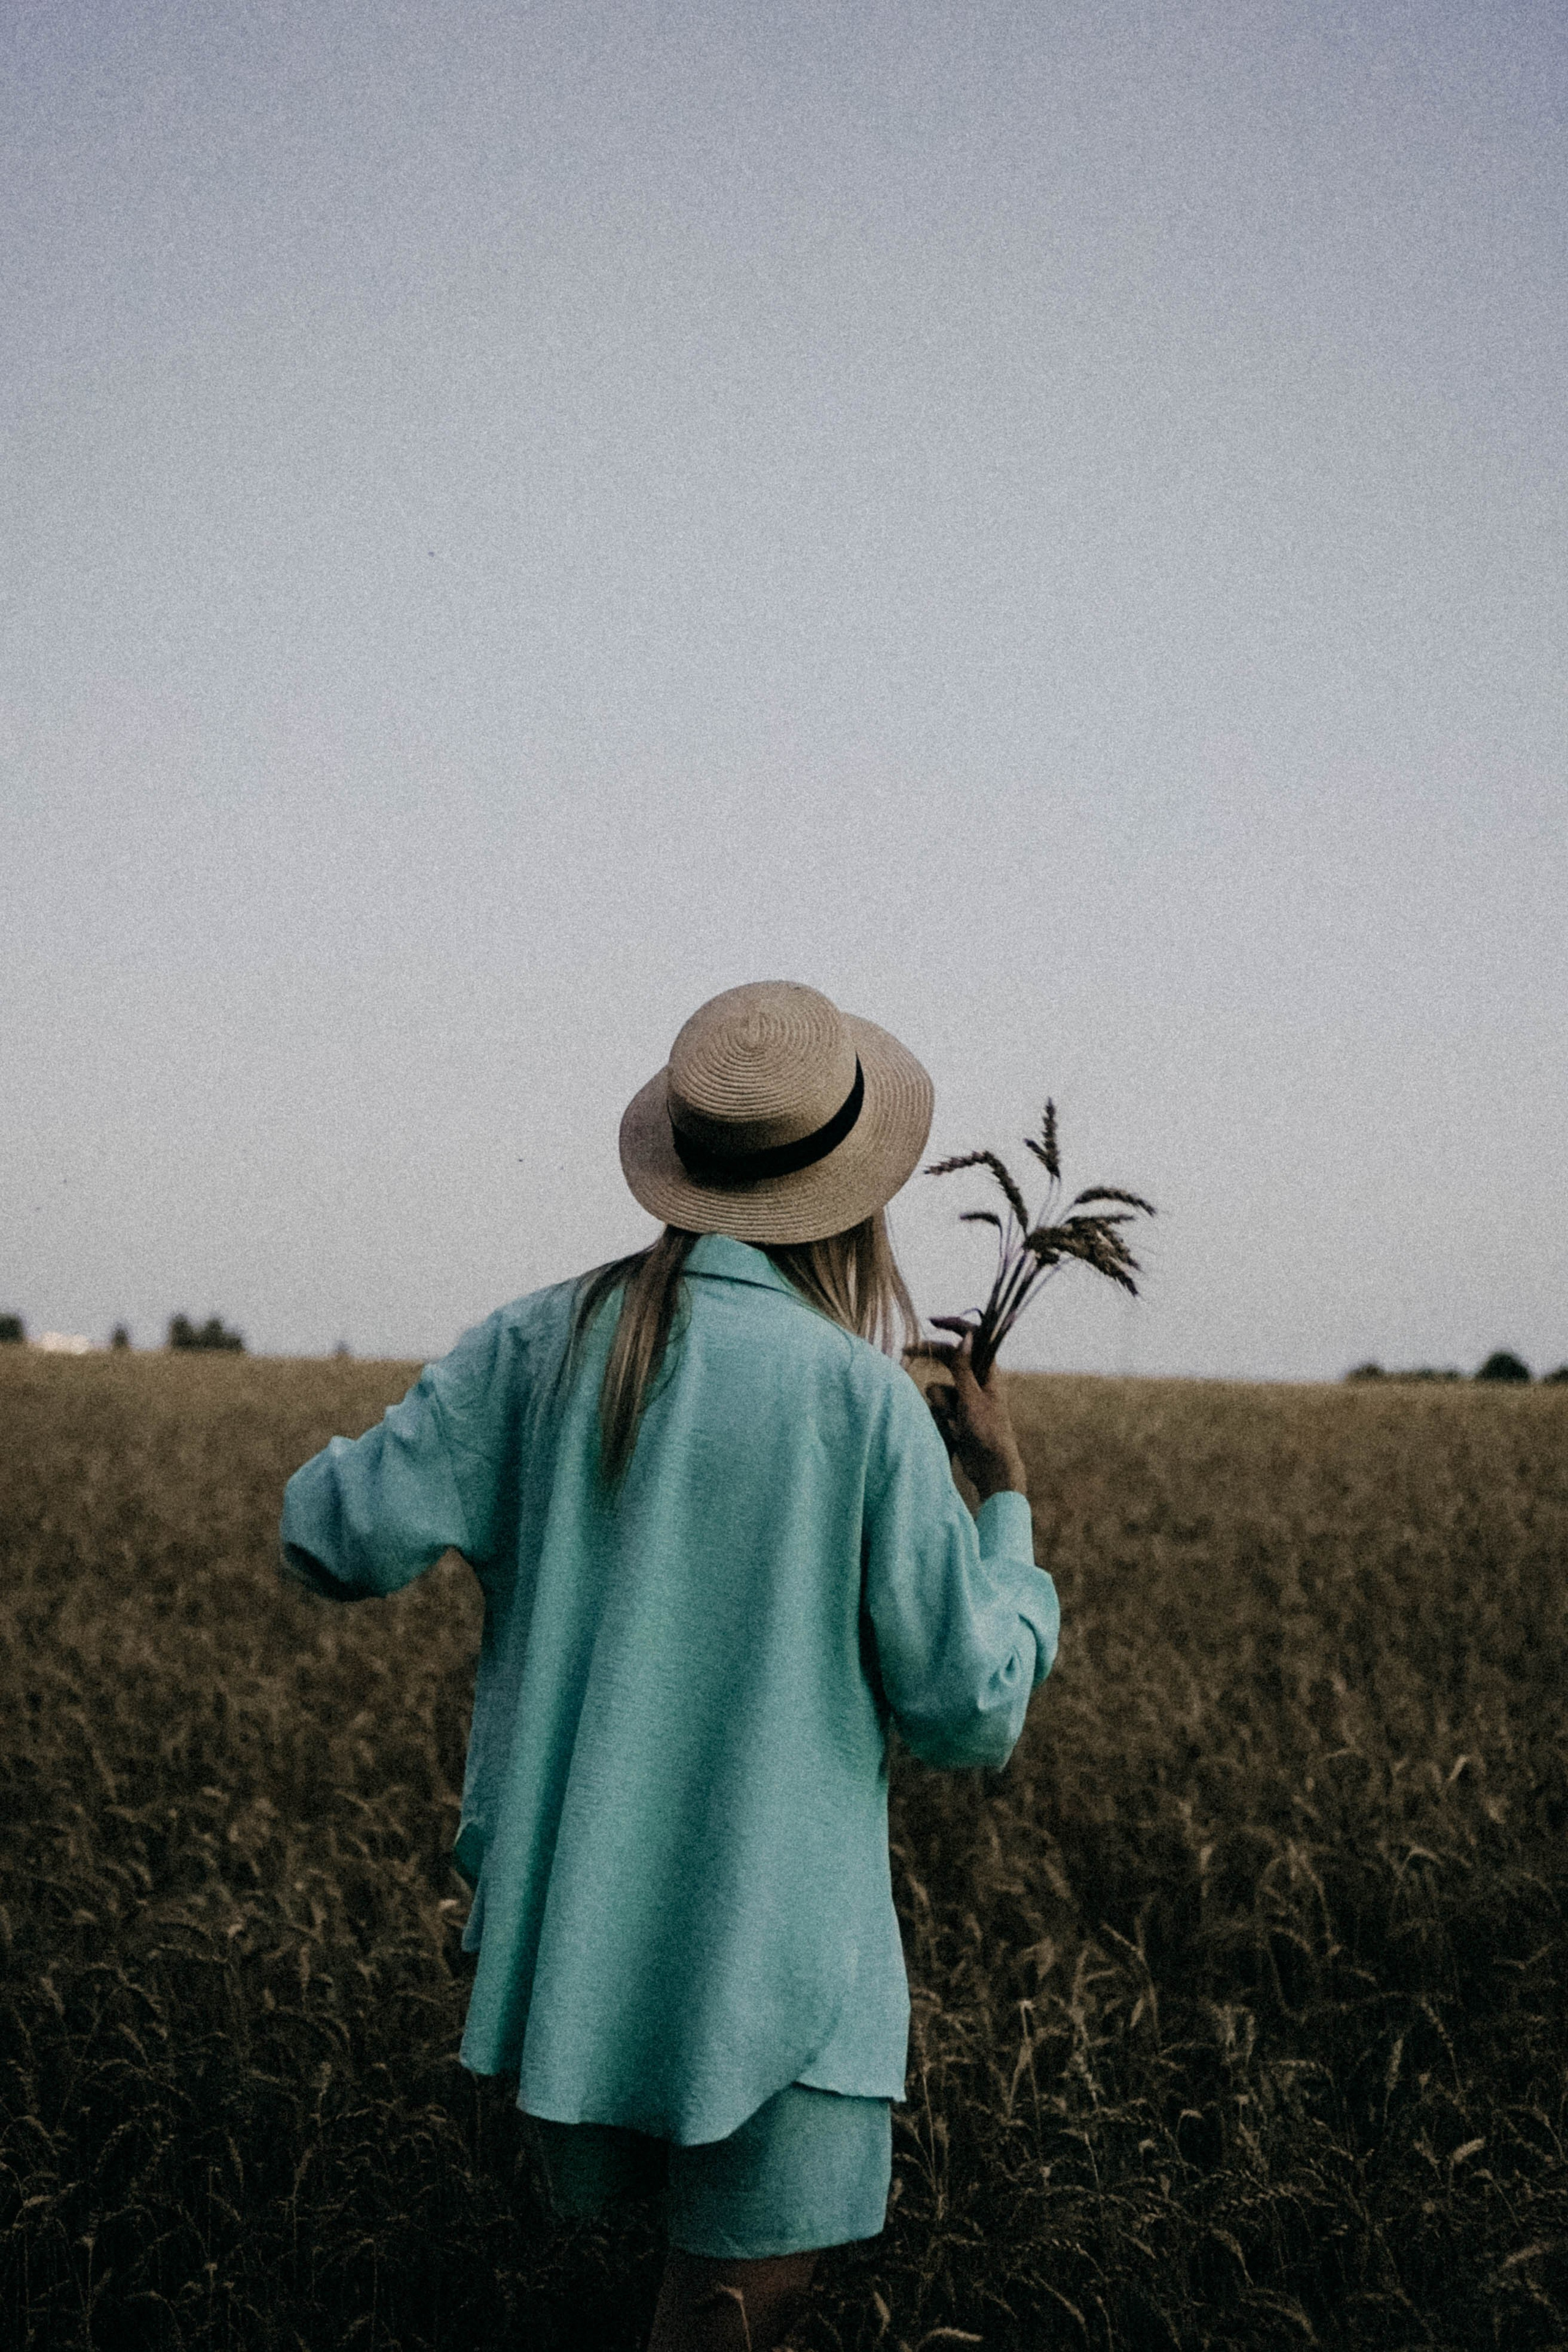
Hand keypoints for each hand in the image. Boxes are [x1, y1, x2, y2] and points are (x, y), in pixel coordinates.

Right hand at [917, 1318, 1027, 1500]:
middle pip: (948, 1358)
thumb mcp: (972, 1398)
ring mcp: (965, 1397)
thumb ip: (963, 1368)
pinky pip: (937, 1406)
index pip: (971, 1337)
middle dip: (930, 1358)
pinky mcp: (956, 1413)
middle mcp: (976, 1380)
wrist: (991, 1467)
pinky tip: (953, 1432)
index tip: (931, 1321)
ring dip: (940, 1403)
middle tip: (905, 1351)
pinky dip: (940, 1417)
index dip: (953, 1325)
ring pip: (938, 1387)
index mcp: (988, 1371)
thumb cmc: (987, 1432)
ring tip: (954, 1421)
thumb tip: (965, 1336)